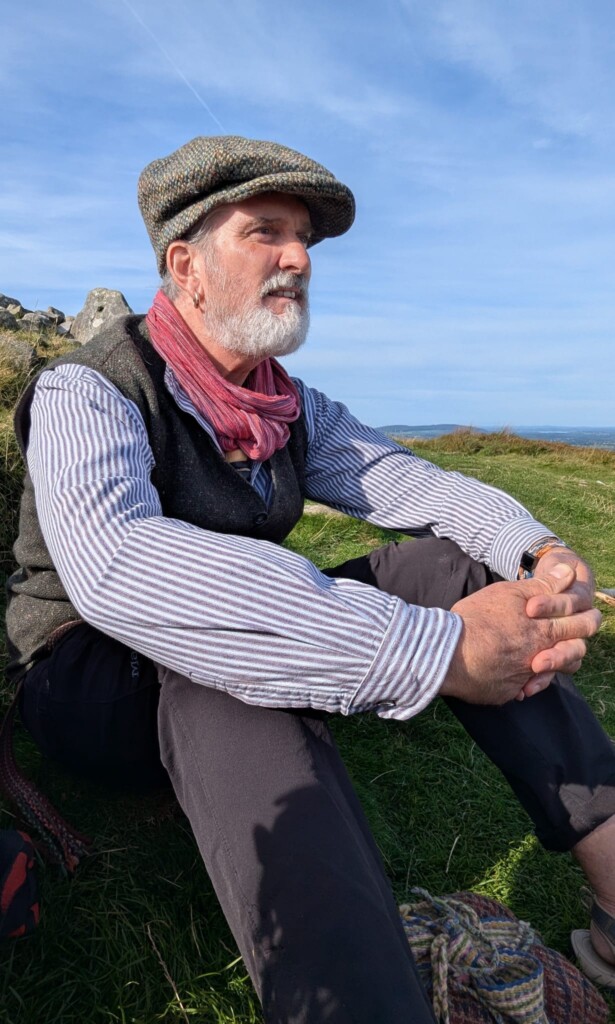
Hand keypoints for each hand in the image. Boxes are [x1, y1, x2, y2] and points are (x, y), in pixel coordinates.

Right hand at [440, 565, 600, 705]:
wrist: (448, 652)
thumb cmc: (477, 618)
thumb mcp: (510, 593)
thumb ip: (543, 585)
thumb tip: (570, 573)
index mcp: (544, 631)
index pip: (582, 626)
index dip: (586, 619)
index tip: (585, 615)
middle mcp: (540, 657)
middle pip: (574, 654)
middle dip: (574, 645)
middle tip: (565, 637)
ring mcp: (524, 678)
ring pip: (552, 675)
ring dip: (551, 666)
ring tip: (539, 658)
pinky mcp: (506, 693)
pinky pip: (523, 689)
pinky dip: (522, 681)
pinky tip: (511, 672)